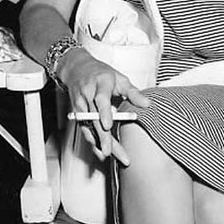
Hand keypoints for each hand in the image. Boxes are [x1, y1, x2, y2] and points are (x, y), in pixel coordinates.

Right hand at [57, 48, 149, 165]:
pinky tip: (101, 151)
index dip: (104, 112)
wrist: (76, 68)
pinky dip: (93, 140)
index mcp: (100, 84)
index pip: (101, 99)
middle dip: (102, 136)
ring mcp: (80, 104)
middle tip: (110, 151)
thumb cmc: (100, 73)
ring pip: (89, 126)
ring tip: (111, 155)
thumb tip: (147, 104)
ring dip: (99, 142)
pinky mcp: (77, 112)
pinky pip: (85, 128)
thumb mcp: (119, 78)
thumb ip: (133, 92)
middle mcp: (88, 94)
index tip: (108, 125)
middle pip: (94, 118)